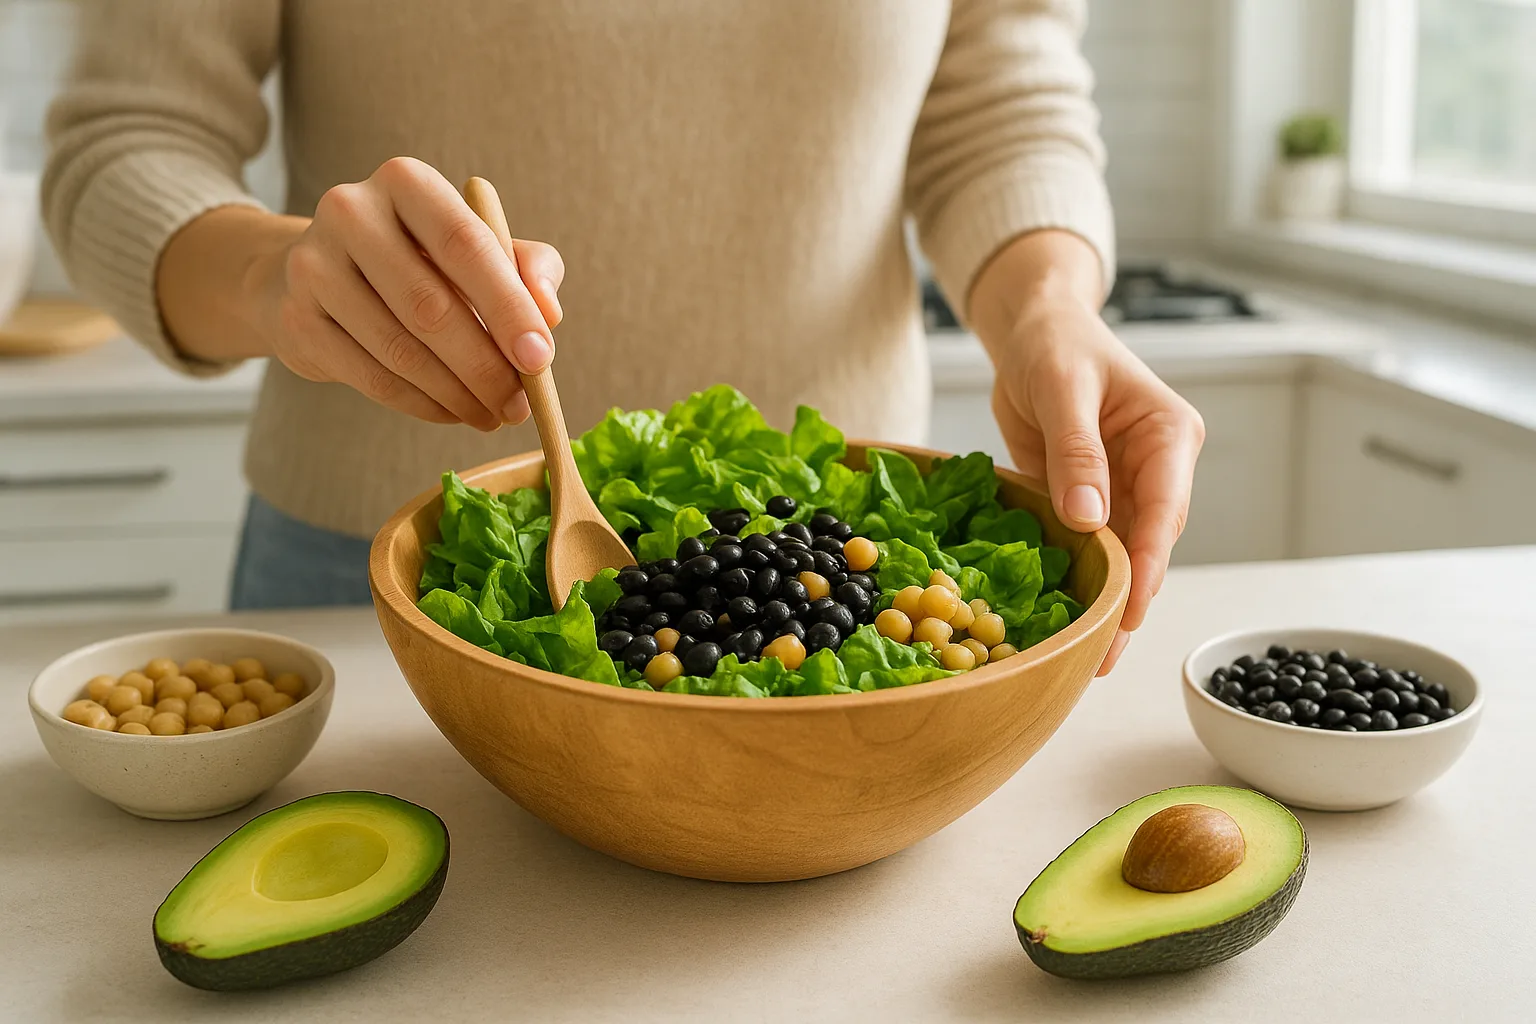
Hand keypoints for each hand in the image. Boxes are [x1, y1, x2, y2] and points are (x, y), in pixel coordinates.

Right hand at [160, 157, 562, 428]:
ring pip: (400, 350)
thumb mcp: (477, 248)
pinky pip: (371, 377)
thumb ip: (526, 267)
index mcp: (406, 181)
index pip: (465, 244)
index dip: (509, 306)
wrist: (318, 274)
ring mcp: (314, 265)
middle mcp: (351, 212)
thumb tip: (549, 313)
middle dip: (485, 367)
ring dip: (457, 395)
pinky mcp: (296, 319)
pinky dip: (421, 405)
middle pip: (430, 305)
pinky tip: (452, 412)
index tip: (540, 359)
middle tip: (519, 405)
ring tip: (492, 415)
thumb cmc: (420, 259)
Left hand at [990, 295, 1203, 674]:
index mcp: (1169, 437)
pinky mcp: (1091, 498)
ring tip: (1084, 658)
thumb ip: (1076, 451)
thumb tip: (1089, 518)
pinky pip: (1089, 545)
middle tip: (1101, 657)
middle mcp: (1157, 468)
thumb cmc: (1055, 345)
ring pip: (1122, 554)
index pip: (1165, 510)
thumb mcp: (1063, 388)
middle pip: (1149, 544)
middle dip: (1128, 601)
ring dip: (1105, 601)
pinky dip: (1079, 580)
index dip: (1148, 565)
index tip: (1130, 611)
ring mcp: (1125, 487)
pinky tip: (1064, 621)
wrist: (1032, 331)